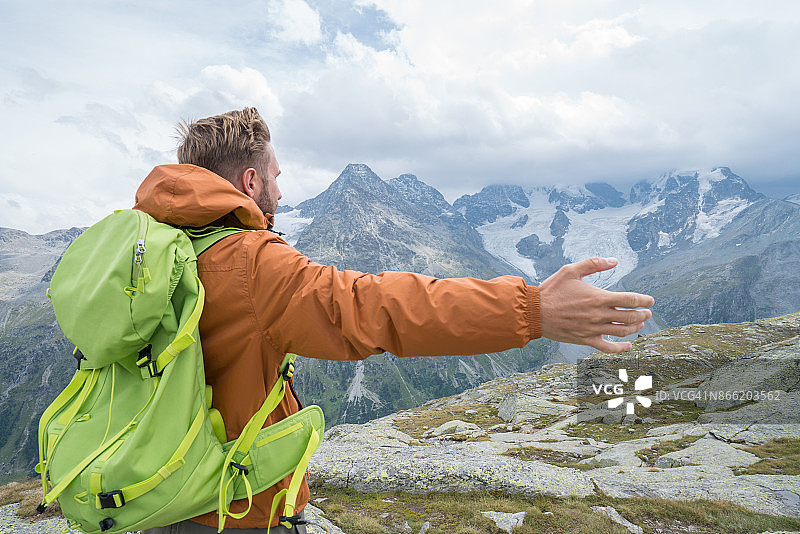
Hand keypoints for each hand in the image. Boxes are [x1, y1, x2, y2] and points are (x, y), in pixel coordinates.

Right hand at [539, 257, 653, 352]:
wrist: (534, 312)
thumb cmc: (552, 290)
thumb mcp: (571, 270)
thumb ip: (594, 263)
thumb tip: (614, 260)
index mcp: (598, 297)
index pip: (630, 300)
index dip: (644, 300)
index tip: (650, 300)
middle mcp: (598, 315)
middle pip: (630, 317)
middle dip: (643, 314)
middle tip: (647, 312)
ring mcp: (593, 329)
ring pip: (622, 331)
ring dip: (635, 328)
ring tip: (639, 324)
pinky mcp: (585, 339)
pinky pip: (608, 347)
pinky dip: (621, 348)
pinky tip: (628, 346)